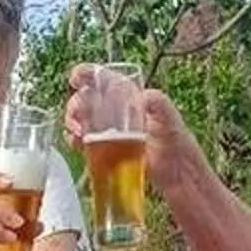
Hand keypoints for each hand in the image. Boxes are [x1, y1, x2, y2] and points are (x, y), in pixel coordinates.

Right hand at [63, 66, 194, 189]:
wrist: (178, 176)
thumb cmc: (178, 144)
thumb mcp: (171, 121)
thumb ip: (160, 105)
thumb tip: (145, 96)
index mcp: (131, 98)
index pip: (106, 80)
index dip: (88, 74)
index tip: (75, 77)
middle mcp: (118, 111)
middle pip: (87, 99)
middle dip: (76, 104)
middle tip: (77, 116)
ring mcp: (110, 131)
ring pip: (82, 119)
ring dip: (73, 122)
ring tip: (77, 132)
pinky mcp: (107, 150)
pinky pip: (84, 140)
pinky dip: (74, 140)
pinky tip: (76, 144)